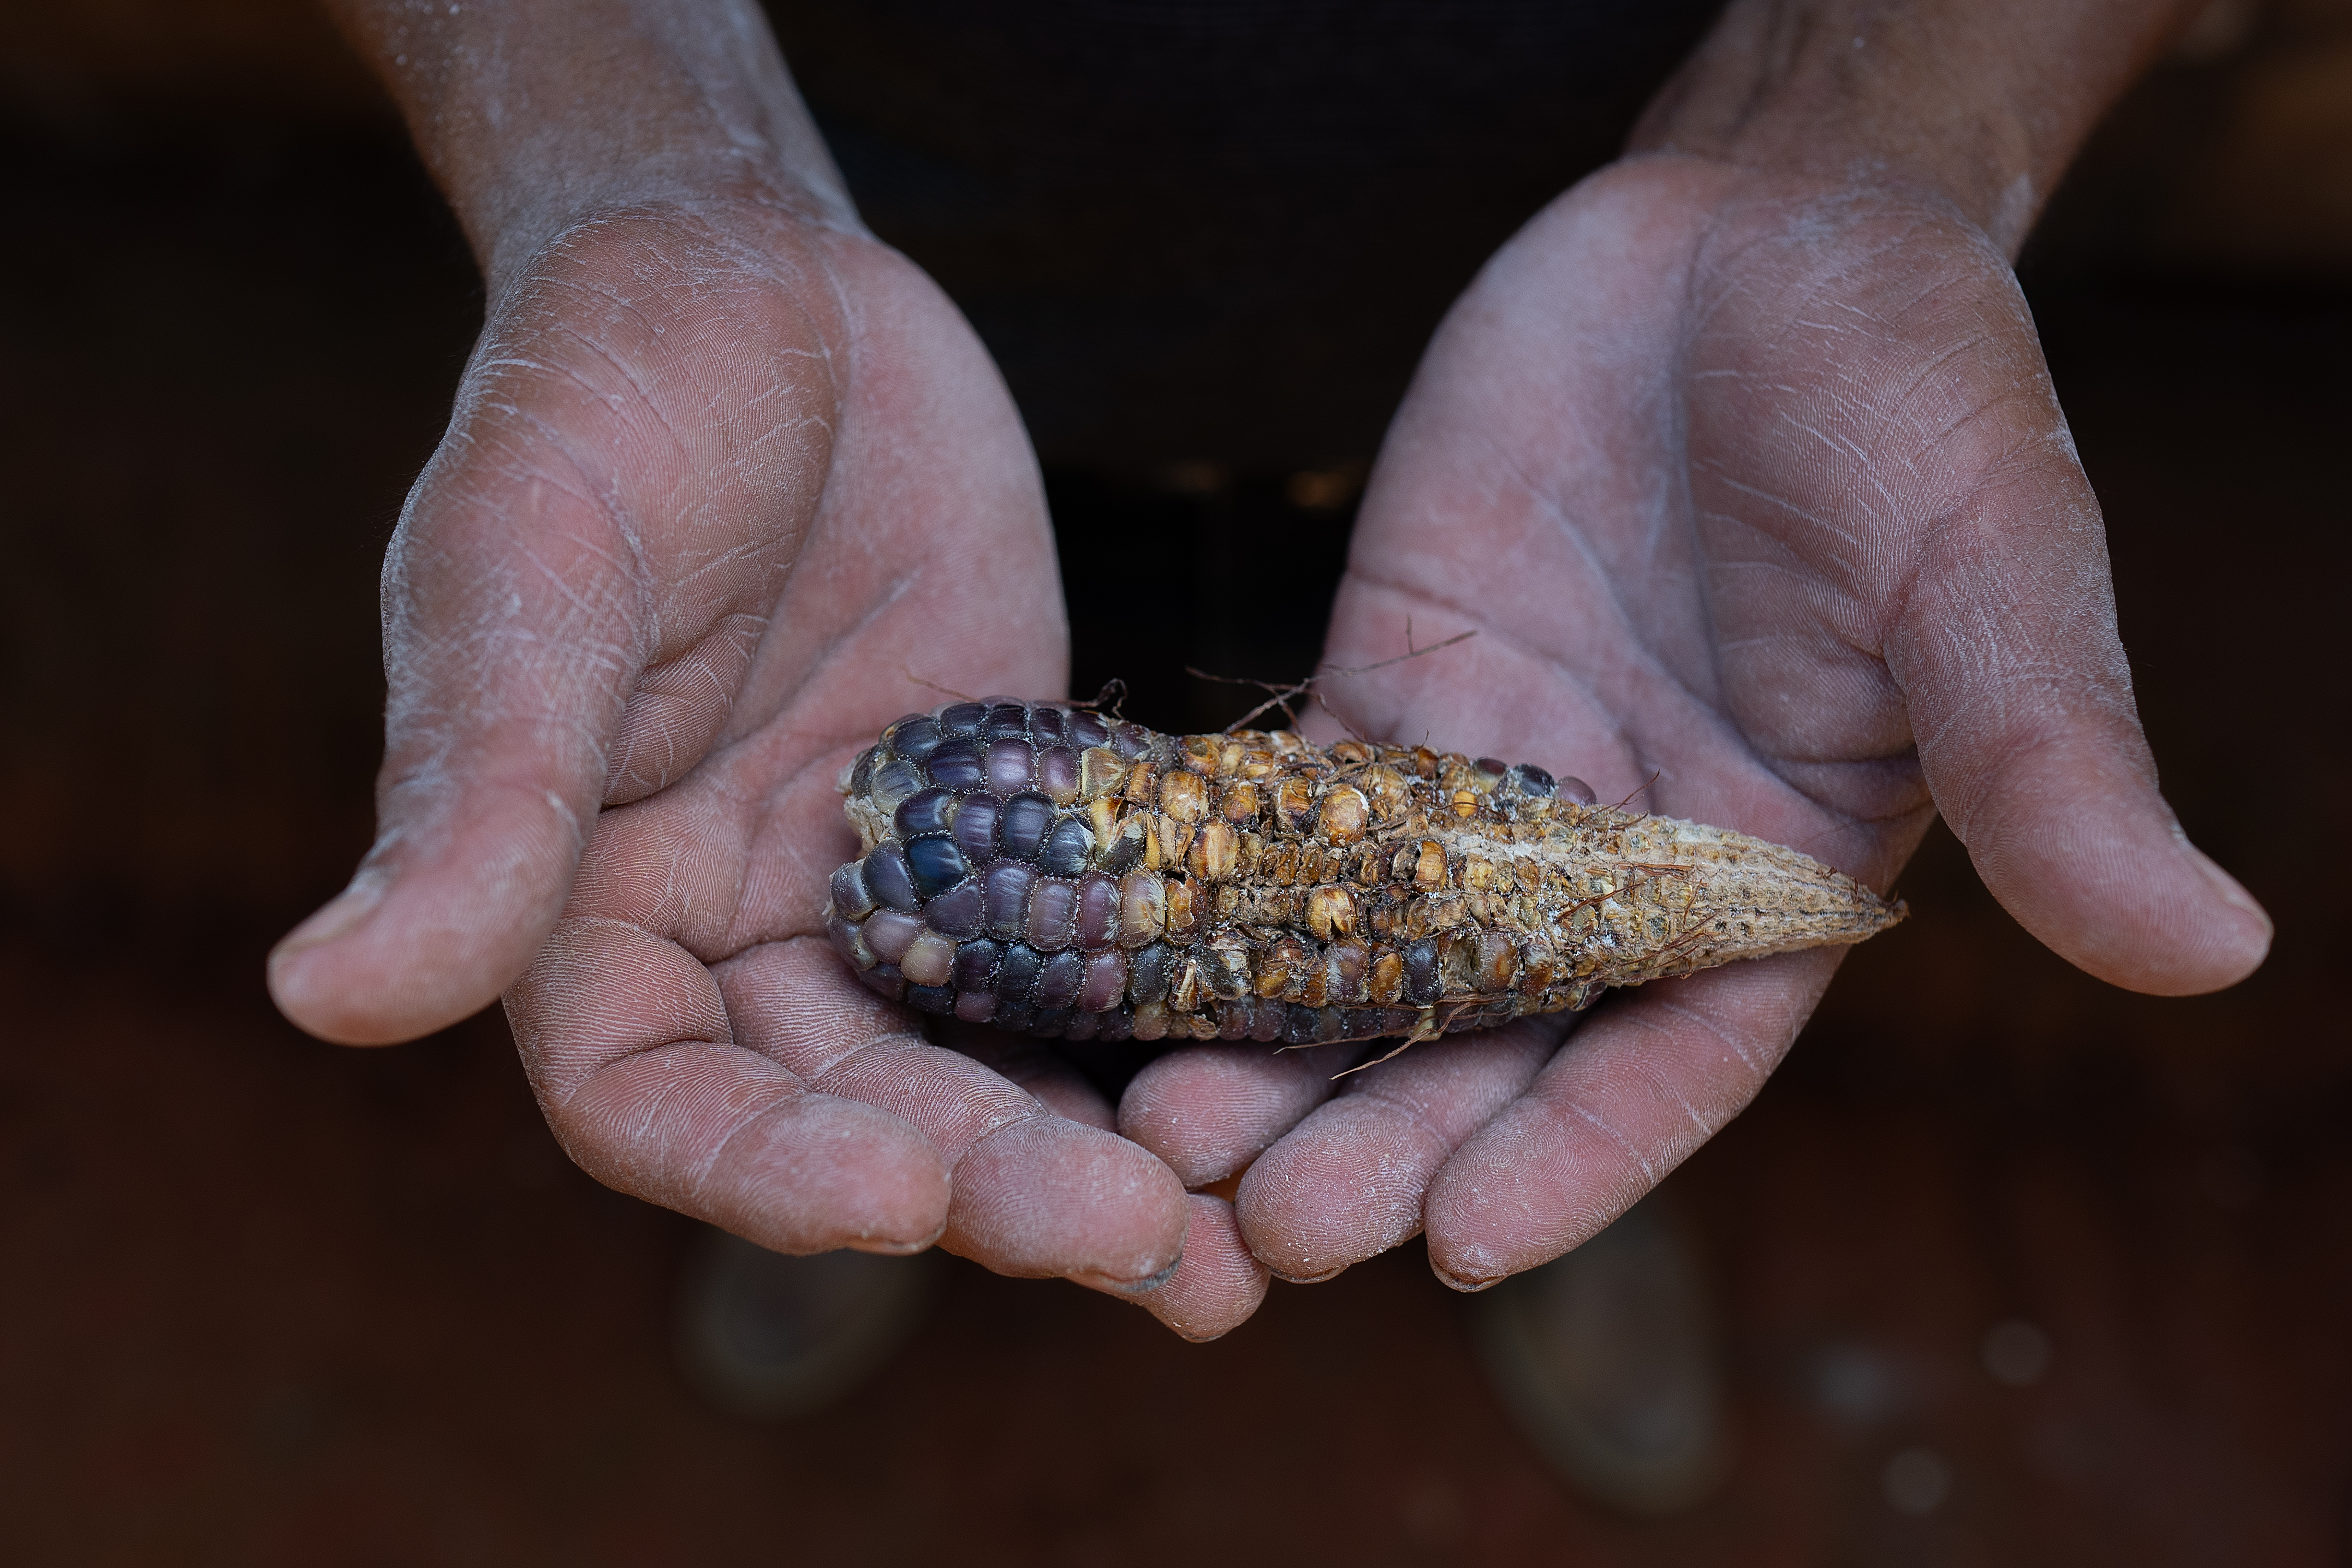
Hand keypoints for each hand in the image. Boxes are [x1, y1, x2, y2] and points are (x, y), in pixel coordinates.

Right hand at [268, 0, 1261, 1333]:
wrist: (760, 287)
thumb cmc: (599, 400)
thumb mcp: (524, 570)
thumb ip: (473, 786)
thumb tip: (324, 999)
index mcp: (582, 910)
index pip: (656, 1100)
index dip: (765, 1169)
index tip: (898, 1198)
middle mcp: (736, 931)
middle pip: (852, 1112)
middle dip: (987, 1190)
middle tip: (1145, 1250)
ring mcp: (887, 886)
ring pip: (985, 1063)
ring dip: (1097, 1161)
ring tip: (1227, 1258)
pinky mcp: (1014, 822)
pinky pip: (1092, 948)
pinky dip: (1170, 1027)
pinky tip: (1281, 1082)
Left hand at [1119, 150, 2271, 1290]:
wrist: (1757, 238)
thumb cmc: (1914, 395)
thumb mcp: (1993, 574)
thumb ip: (2054, 765)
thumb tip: (2212, 949)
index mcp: (1769, 881)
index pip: (1666, 1064)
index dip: (1569, 1161)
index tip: (1460, 1247)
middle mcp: (1619, 863)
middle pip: (1488, 1043)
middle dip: (1380, 1139)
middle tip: (1260, 1230)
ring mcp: (1492, 781)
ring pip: (1367, 956)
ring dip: (1273, 1056)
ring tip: (1162, 1143)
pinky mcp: (1389, 688)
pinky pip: (1289, 818)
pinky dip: (1213, 894)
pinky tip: (1124, 968)